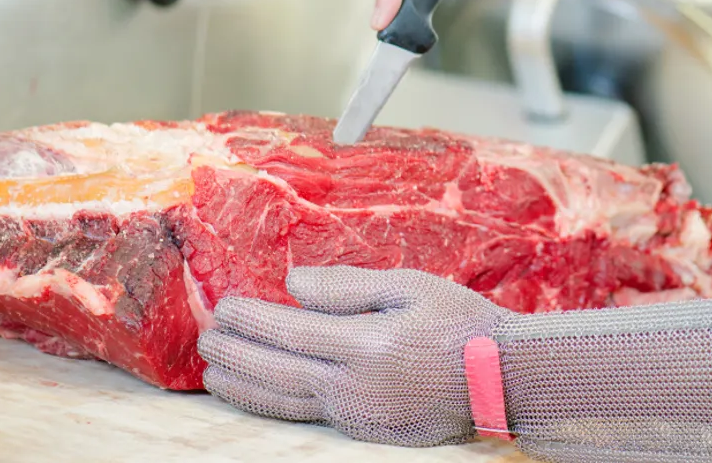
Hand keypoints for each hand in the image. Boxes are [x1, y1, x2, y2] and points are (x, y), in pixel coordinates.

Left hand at [200, 264, 711, 461]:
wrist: (504, 378)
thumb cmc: (463, 323)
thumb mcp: (412, 286)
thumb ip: (350, 284)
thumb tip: (295, 282)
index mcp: (365, 343)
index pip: (290, 329)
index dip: (251, 317)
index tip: (225, 303)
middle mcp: (353, 384)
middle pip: (275, 368)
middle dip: (235, 350)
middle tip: (207, 334)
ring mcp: (356, 413)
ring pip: (282, 400)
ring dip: (242, 384)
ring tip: (212, 369)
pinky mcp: (363, 429)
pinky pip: (302, 418)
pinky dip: (269, 405)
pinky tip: (255, 395)